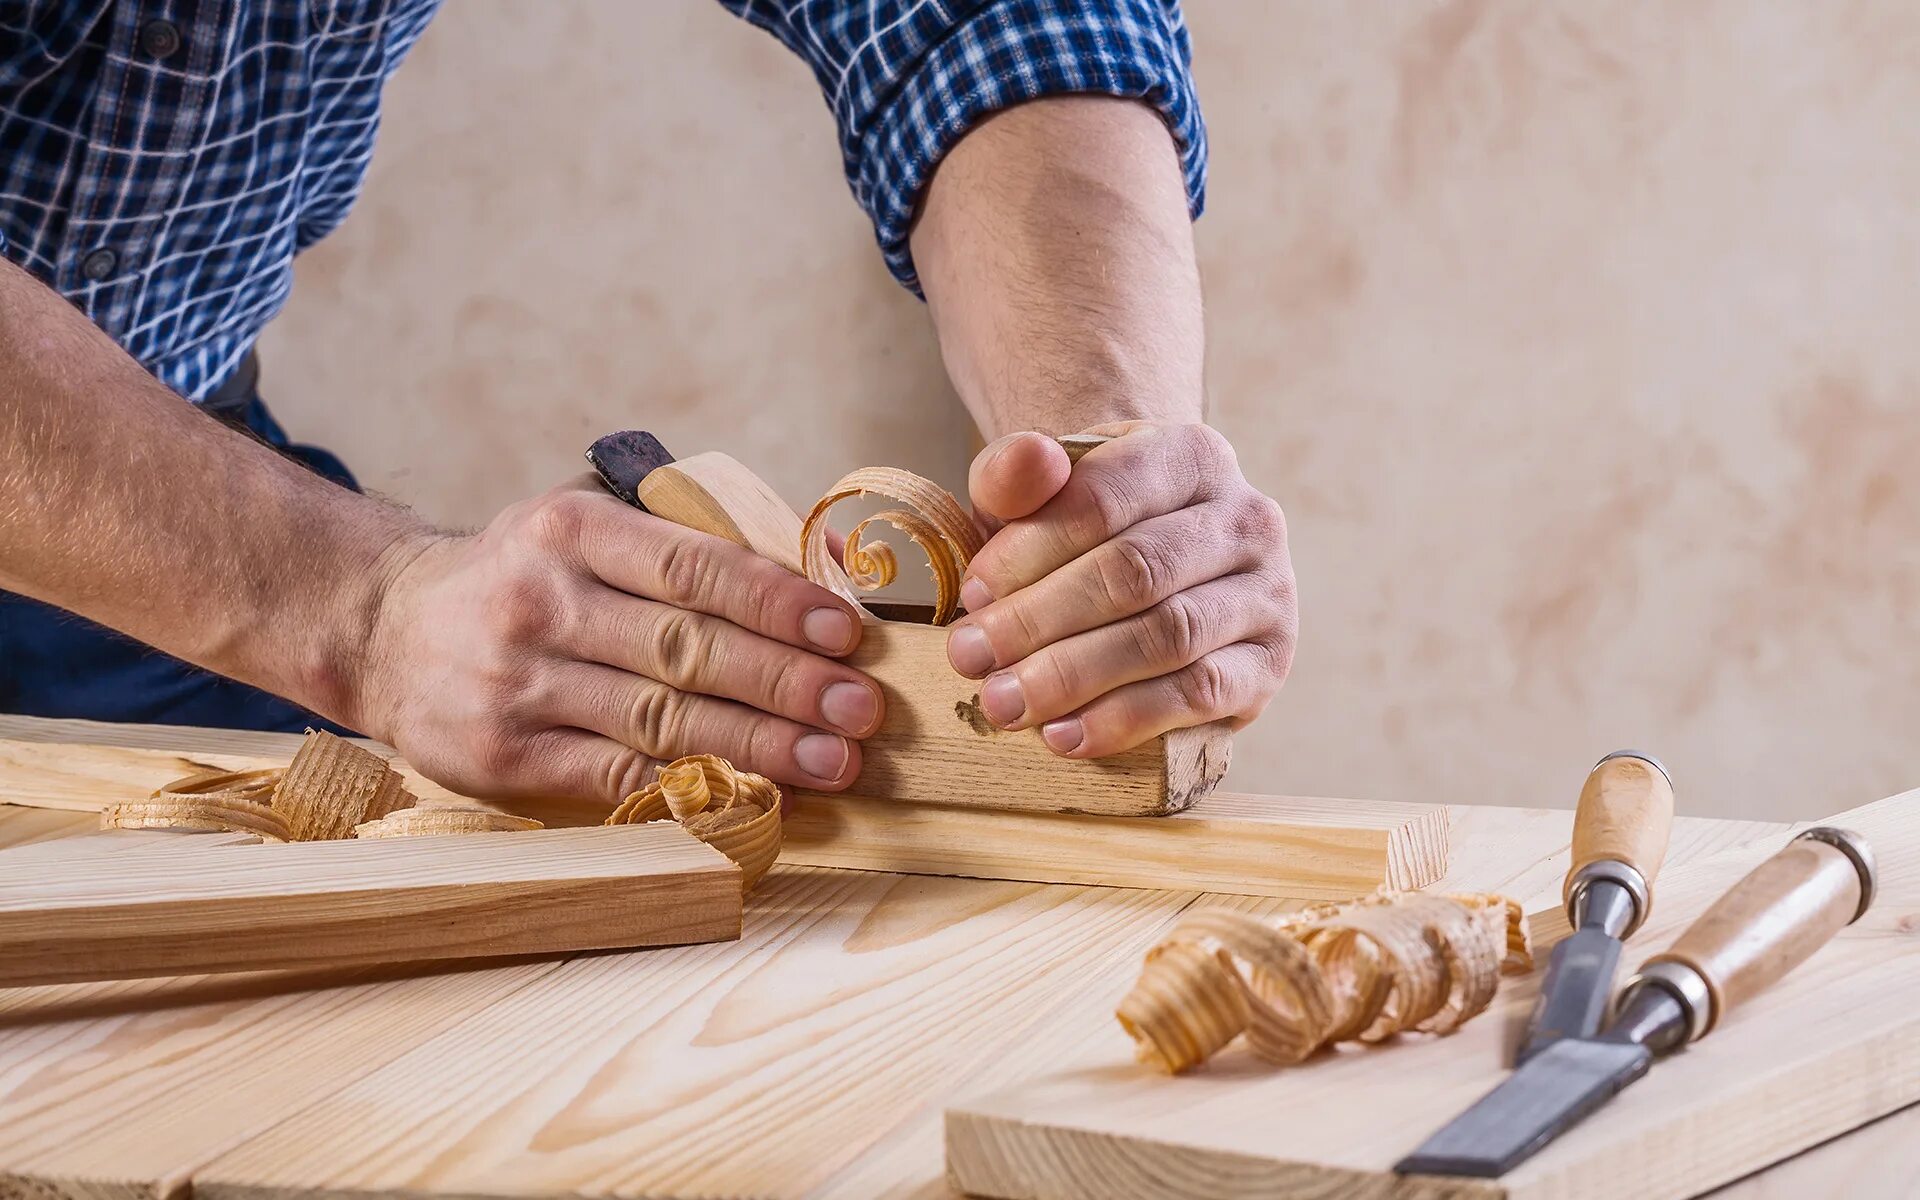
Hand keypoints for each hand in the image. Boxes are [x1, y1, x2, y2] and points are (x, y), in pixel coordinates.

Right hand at [354, 477, 882, 803]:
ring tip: (834, 762)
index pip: (693, 568)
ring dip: (758, 745)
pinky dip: (692, 791)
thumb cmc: (522, 577)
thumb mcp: (584, 529)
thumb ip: (682, 550)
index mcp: (573, 530)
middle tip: (862, 710)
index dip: (777, 603)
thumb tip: (822, 579)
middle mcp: (541, 601)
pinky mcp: (502, 755)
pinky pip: (615, 778)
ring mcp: (517, 683)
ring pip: (660, 720)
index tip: (847, 634)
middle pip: (686, 649)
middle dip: (786, 682)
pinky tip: (756, 798)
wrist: (385, 627)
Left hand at [945, 423, 1295, 756]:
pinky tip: (1063, 736)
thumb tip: (1028, 461)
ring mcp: (1268, 594)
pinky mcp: (1268, 664)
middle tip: (971, 657)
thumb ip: (1016, 472)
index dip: (1029, 550)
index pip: (1105, 497)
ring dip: (1073, 676)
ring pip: (1167, 636)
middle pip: (1135, 570)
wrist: (1156, 573)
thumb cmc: (1085, 529)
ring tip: (1004, 702)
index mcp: (1191, 455)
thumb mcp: (1040, 492)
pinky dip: (1124, 720)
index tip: (971, 593)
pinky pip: (1198, 695)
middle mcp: (1246, 518)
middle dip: (1039, 619)